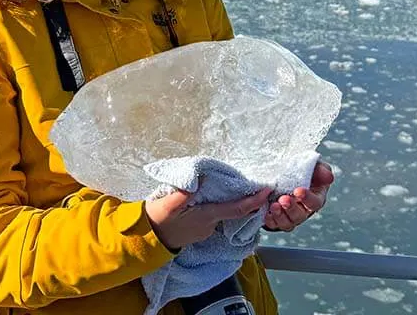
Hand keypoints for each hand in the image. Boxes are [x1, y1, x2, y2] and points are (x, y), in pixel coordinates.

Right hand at [145, 185, 271, 250]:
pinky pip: (213, 215)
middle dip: (245, 199)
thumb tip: (202, 177)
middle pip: (233, 210)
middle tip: (253, 184)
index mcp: (207, 216)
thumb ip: (186, 191)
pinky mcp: (199, 229)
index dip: (254, 200)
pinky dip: (217, 206)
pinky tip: (210, 197)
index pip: (236, 209)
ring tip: (230, 186)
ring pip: (222, 213)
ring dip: (228, 202)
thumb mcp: (169, 203)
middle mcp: (210, 225)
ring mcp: (205, 229)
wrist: (148, 239)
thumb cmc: (159, 220)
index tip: (267, 190)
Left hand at [264, 161, 333, 232]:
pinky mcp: (277, 219)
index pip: (315, 203)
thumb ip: (321, 170)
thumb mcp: (313, 166)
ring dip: (280, 216)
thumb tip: (329, 177)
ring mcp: (290, 216)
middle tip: (284, 199)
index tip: (298, 191)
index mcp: (316, 198)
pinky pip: (275, 225)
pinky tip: (266, 213)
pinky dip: (271, 221)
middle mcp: (304, 210)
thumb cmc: (302, 170)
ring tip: (274, 205)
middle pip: (300, 215)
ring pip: (288, 223)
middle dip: (291, 208)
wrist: (284, 172)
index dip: (308, 199)